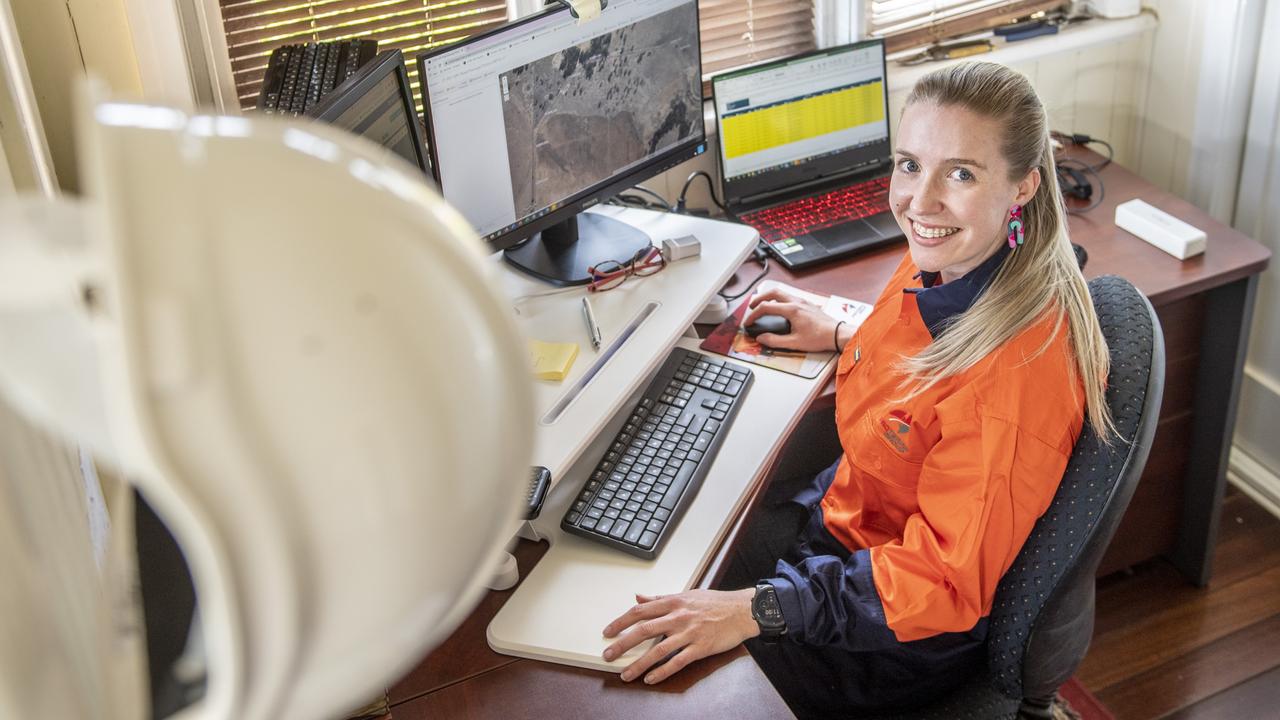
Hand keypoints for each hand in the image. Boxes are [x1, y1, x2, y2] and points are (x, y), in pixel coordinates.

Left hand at [602, 588, 757, 683]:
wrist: (742, 610)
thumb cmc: (715, 602)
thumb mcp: (686, 594)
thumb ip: (660, 598)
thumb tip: (638, 597)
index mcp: (673, 602)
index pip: (640, 611)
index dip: (621, 622)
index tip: (608, 631)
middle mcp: (678, 617)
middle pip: (644, 630)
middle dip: (622, 644)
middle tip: (608, 655)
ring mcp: (689, 633)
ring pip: (658, 650)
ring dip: (639, 664)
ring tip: (626, 674)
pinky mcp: (701, 647)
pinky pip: (677, 662)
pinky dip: (662, 672)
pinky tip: (651, 679)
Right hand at [744, 288, 838, 351]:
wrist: (837, 334)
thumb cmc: (820, 337)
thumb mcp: (794, 343)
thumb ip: (775, 341)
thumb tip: (762, 338)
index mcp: (791, 310)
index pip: (766, 308)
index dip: (754, 315)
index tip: (749, 321)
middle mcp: (796, 302)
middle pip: (772, 293)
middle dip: (759, 298)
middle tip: (752, 306)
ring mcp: (803, 301)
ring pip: (781, 292)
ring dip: (769, 297)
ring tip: (763, 305)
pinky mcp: (807, 304)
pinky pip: (789, 296)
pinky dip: (779, 299)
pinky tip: (779, 307)